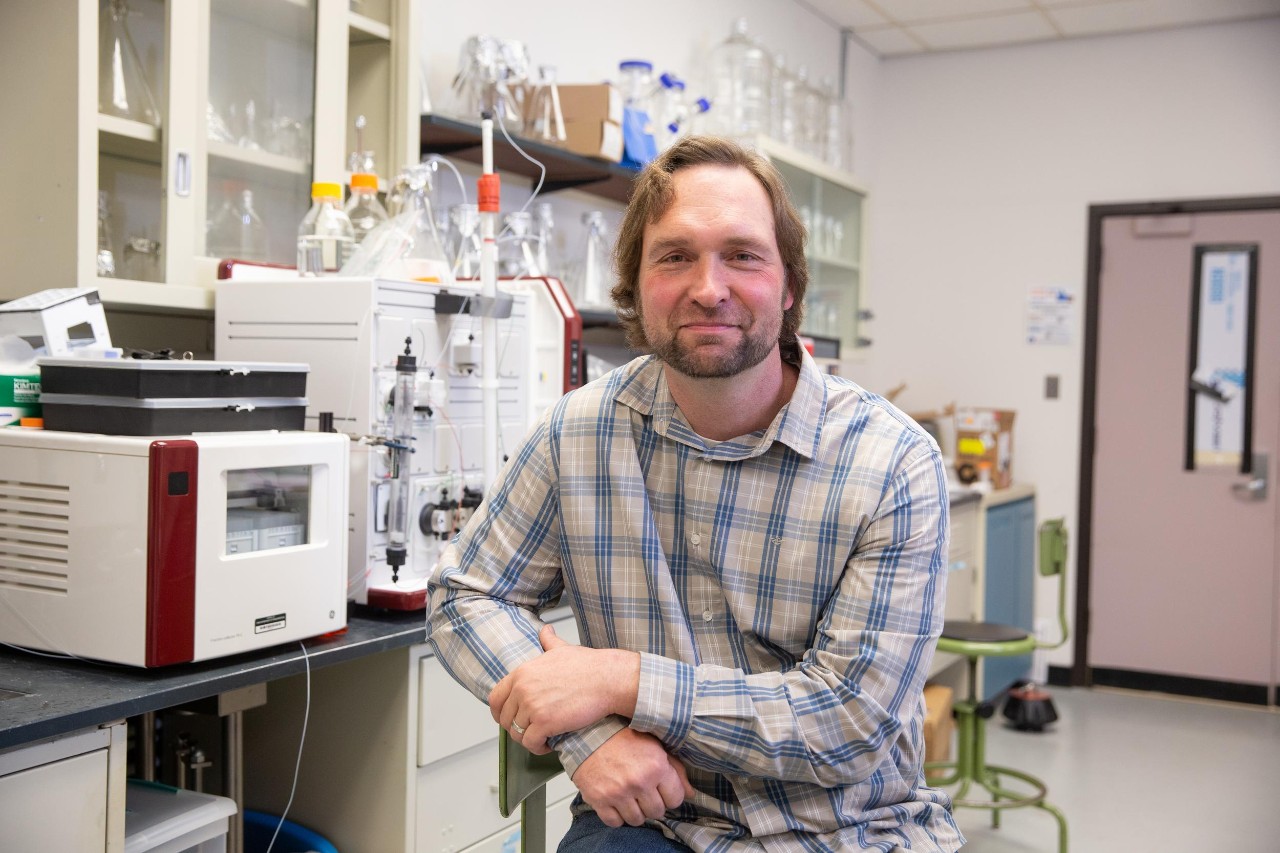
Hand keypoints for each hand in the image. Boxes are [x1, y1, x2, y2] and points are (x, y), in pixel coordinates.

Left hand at [489, 625, 639, 753]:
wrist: (607, 679)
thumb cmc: (589, 666)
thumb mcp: (562, 649)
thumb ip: (548, 641)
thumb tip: (545, 630)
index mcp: (522, 673)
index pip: (495, 698)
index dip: (500, 712)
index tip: (509, 719)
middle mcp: (522, 689)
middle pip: (504, 719)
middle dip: (516, 728)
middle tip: (531, 730)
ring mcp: (532, 706)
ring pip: (517, 733)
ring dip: (528, 739)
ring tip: (542, 738)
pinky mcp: (545, 722)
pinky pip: (531, 743)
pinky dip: (538, 748)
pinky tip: (549, 744)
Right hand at [572, 728, 693, 826]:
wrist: (588, 734)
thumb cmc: (623, 737)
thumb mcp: (655, 746)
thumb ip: (676, 770)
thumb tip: (691, 793)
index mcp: (656, 767)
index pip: (676, 799)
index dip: (669, 795)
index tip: (661, 789)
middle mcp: (639, 782)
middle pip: (657, 812)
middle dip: (652, 804)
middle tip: (644, 792)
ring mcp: (618, 793)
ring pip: (637, 820)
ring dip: (635, 811)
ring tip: (629, 796)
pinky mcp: (599, 800)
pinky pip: (615, 823)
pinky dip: (616, 816)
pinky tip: (616, 801)